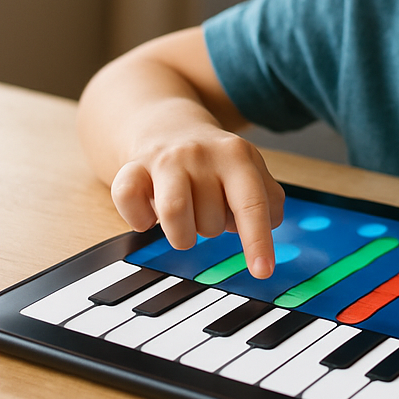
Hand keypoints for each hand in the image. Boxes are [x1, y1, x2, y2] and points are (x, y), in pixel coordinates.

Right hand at [109, 125, 285, 278]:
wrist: (170, 127)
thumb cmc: (214, 162)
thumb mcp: (249, 170)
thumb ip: (268, 197)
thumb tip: (271, 222)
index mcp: (237, 155)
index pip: (252, 203)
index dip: (257, 241)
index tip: (263, 271)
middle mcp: (201, 154)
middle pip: (211, 221)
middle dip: (212, 227)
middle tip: (207, 208)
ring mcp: (164, 159)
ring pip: (173, 214)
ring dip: (181, 233)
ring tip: (185, 219)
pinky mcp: (132, 167)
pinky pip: (128, 201)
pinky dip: (139, 218)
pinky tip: (150, 215)